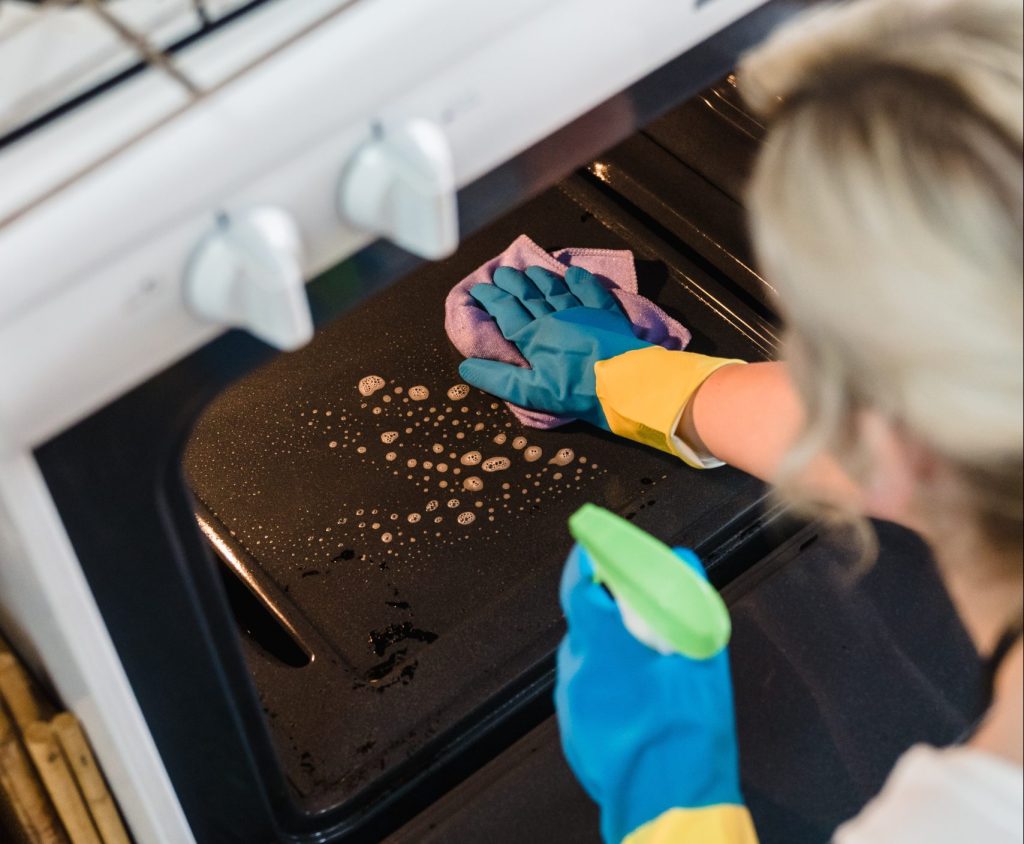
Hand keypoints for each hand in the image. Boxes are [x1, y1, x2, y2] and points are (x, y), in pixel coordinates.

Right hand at [458, 266, 650, 426]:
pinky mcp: (606, 315)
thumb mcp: (531, 393)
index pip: (505, 311)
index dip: (490, 299)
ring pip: (555, 289)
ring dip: (540, 279)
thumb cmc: (575, 391)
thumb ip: (498, 378)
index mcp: (533, 336)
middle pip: (528, 295)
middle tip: (500, 273)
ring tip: (530, 270)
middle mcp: (554, 317)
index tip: (479, 290)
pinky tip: (573, 273)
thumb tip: (466, 367)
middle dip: (512, 283)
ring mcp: (582, 313)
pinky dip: (580, 281)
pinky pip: (590, 292)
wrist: (624, 383)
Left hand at [555, 543, 746, 841]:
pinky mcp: (573, 731)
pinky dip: (606, 685)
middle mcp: (578, 670)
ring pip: (585, 658)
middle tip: (638, 610)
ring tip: (647, 664)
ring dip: (609, 651)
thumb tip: (684, 563)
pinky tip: (637, 699)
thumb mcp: (703, 661)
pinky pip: (586, 692)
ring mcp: (571, 703)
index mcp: (605, 645)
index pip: (578, 584)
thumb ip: (690, 603)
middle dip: (608, 611)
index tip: (593, 546)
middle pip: (584, 623)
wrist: (669, 806)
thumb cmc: (686, 737)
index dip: (585, 561)